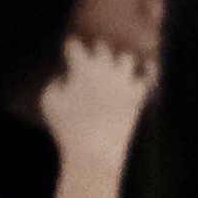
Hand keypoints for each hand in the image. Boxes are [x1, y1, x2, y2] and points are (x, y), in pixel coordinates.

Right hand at [40, 35, 154, 165]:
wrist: (96, 152)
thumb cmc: (67, 129)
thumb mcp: (48, 103)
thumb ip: (54, 83)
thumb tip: (63, 77)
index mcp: (81, 68)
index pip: (74, 46)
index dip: (70, 48)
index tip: (68, 52)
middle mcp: (105, 69)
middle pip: (101, 47)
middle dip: (94, 52)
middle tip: (90, 62)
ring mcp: (124, 81)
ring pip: (126, 58)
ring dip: (119, 62)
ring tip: (114, 70)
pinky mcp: (138, 96)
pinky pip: (149, 76)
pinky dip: (148, 71)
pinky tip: (148, 68)